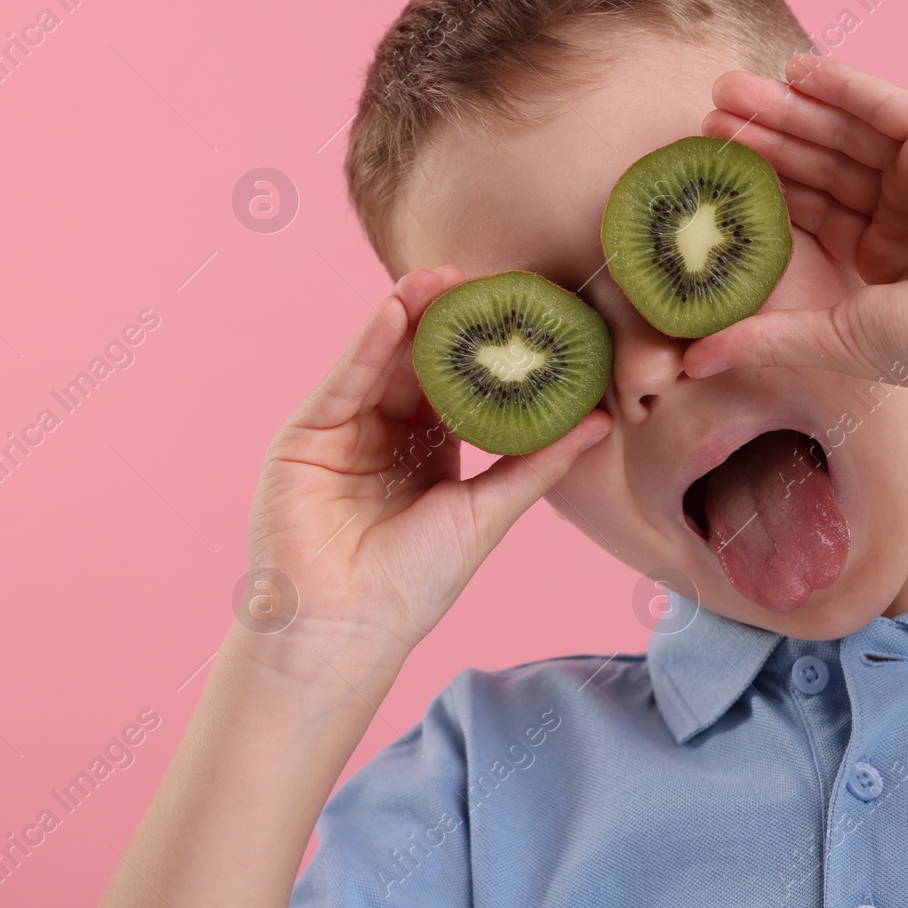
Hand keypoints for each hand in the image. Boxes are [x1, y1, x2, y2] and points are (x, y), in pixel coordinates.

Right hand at [245, 267, 611, 662]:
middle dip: (448, 323)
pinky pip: (345, 379)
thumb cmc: (414, 585)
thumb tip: (600, 420)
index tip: (522, 312)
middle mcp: (385, 436)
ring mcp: (344, 432)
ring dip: (409, 316)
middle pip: (419, 365)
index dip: (487, 352)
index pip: (460, 388)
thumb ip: (537, 463)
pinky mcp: (307, 434)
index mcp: (429, 454)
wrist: (345, 629)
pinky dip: (369, 343)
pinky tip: (396, 310)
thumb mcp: (486, 513)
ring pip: (381, 362)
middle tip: (482, 279)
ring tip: (441, 278)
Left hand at [685, 51, 907, 418]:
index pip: (806, 211)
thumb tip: (692, 365)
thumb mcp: (837, 339)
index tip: (703, 175)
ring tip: (730, 90)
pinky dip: (843, 84)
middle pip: (816, 164)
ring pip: (842, 131)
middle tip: (705, 118)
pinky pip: (885, 105)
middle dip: (762, 140)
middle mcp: (901, 210)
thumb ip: (766, 340)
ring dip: (788, 107)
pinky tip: (796, 70)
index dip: (756, 191)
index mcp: (880, 256)